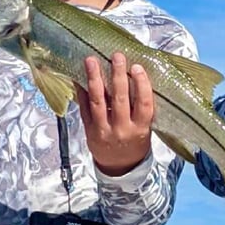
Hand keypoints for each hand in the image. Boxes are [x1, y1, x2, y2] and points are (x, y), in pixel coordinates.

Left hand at [77, 53, 154, 175]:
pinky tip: (79, 77)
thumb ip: (140, 108)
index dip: (142, 85)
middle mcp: (122, 130)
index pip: (144, 104)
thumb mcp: (144, 128)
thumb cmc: (136, 142)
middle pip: (119, 100)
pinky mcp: (89, 131)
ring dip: (94, 79)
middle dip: (118, 76)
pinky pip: (84, 109)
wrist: (120, 168)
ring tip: (91, 60)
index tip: (137, 67)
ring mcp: (103, 130)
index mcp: (140, 129)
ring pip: (98, 102)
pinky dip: (81, 91)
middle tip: (116, 56)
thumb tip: (133, 76)